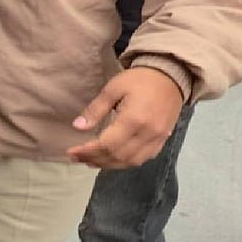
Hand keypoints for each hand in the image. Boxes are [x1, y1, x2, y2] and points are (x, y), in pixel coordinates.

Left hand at [66, 67, 184, 168]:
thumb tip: (78, 127)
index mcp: (134, 119)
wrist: (170, 77)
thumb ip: (95, 109)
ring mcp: (157, 139)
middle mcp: (147, 134)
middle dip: (95, 159)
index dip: (88, 151)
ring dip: (109, 164)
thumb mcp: (112, 89)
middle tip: (76, 158)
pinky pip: (143, 158)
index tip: (71, 152)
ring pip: (131, 161)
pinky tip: (112, 160)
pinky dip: (125, 163)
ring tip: (90, 161)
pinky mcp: (162, 140)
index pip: (107, 144)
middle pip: (118, 156)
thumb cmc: (138, 80)